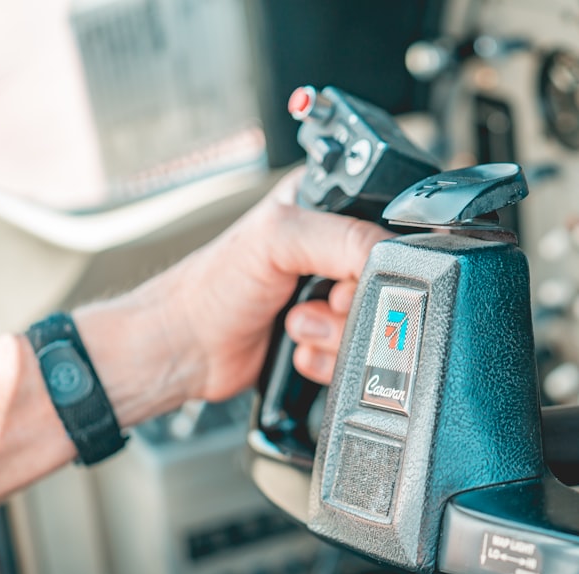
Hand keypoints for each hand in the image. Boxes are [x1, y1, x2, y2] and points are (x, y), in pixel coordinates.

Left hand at [171, 169, 395, 399]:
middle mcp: (332, 253)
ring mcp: (330, 298)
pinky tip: (298, 346)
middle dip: (348, 306)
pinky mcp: (328, 339)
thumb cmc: (213, 285)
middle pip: (384, 286)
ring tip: (297, 323)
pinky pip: (356, 358)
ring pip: (374, 328)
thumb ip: (345, 239)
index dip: (375, 263)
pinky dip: (328, 360)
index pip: (383, 230)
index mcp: (327, 208)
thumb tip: (393, 258)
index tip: (343, 279)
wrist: (186, 347)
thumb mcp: (280, 238)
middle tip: (314, 301)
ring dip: (334, 336)